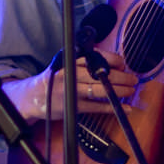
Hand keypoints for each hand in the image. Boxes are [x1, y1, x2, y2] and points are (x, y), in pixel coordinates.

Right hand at [4, 64, 142, 122]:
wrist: (29, 97)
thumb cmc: (51, 81)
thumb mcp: (62, 65)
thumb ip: (81, 62)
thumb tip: (111, 63)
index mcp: (68, 61)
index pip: (94, 56)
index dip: (111, 60)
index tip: (123, 63)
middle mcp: (69, 73)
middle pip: (99, 73)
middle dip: (120, 76)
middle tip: (133, 78)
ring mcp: (71, 91)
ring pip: (100, 89)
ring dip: (119, 90)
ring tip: (131, 90)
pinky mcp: (72, 107)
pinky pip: (96, 107)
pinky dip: (112, 107)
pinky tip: (124, 107)